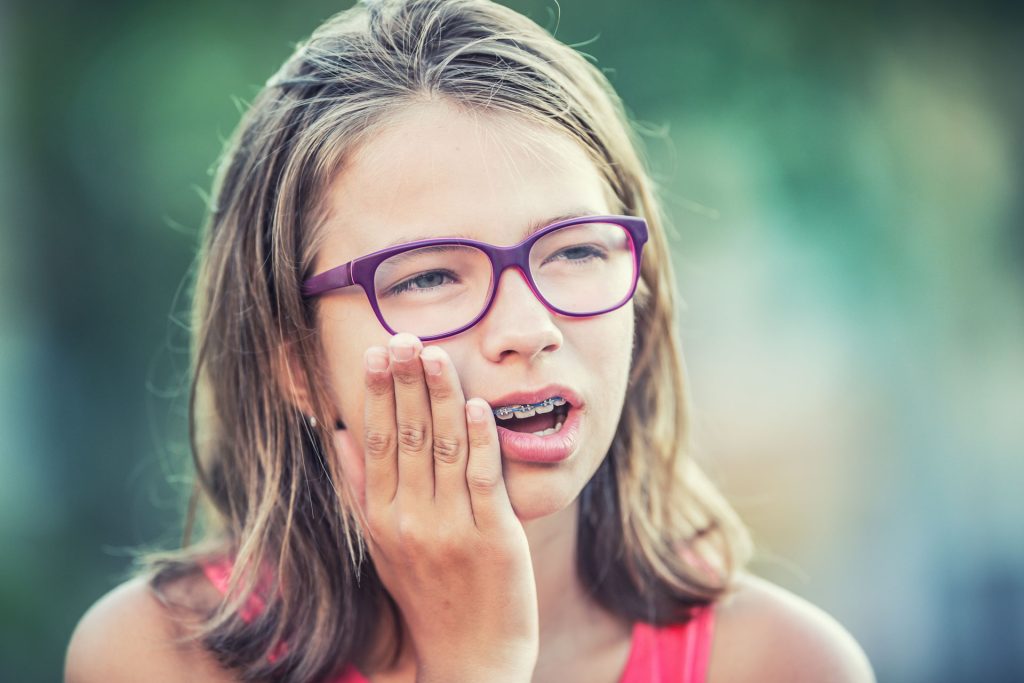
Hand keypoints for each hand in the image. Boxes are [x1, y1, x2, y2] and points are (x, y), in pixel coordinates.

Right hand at [357, 333, 537, 681]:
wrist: (468, 659)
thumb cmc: (425, 596)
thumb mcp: (380, 546)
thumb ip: (361, 489)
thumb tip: (340, 434)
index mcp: (381, 519)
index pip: (375, 443)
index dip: (376, 394)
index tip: (377, 352)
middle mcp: (410, 520)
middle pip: (405, 437)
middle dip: (406, 382)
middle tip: (405, 335)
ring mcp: (452, 529)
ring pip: (443, 448)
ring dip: (440, 396)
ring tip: (436, 353)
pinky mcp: (493, 538)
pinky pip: (483, 479)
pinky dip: (480, 439)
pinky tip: (476, 405)